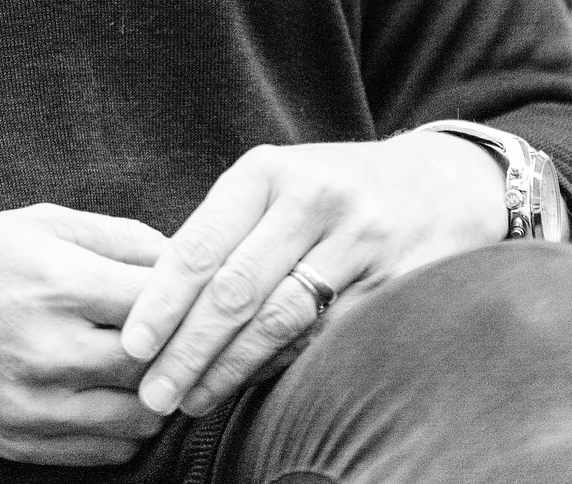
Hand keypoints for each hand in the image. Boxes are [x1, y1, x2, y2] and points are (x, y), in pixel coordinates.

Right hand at [0, 203, 169, 465]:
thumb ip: (113, 236)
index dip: (188, 294)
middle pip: (157, 363)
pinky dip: (127, 427)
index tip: (195, 289)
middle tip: (186, 331)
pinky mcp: (23, 445)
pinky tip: (117, 395)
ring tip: (153, 365)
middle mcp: (48, 350)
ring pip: (142, 417)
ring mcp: (35, 407)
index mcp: (55, 281)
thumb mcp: (34, 222)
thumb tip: (177, 256)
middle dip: (179, 346)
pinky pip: (108, 451)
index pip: (158, 299)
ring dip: (159, 393)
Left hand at [119, 132, 508, 417]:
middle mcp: (310, 198)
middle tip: (152, 391)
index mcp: (267, 170)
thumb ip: (226, 230)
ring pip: (277, 320)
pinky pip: (322, 337)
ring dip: (228, 370)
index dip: (162, 300)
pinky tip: (249, 388)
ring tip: (191, 401)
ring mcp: (355, 241)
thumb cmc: (332, 190)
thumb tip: (158, 300)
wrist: (439, 184)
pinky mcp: (389, 284)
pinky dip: (280, 367)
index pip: (201, 244)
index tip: (133, 345)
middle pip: (234, 289)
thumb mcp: (277, 182)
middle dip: (187, 348)